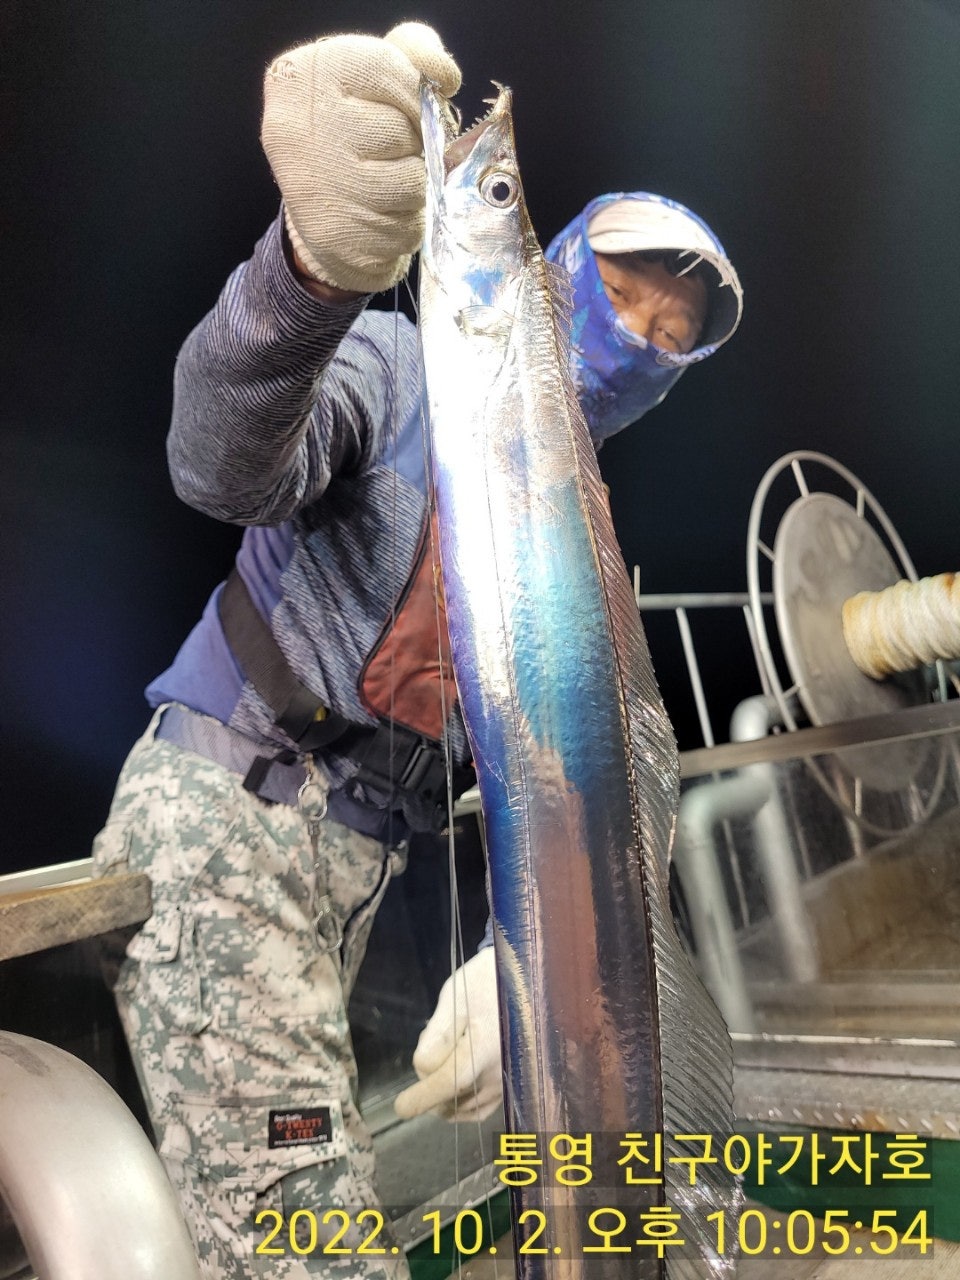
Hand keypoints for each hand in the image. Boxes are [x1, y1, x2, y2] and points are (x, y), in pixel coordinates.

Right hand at [261, 22, 460, 293]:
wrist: (321, 207)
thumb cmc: (353, 130)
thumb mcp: (371, 76)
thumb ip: (412, 55)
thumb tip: (444, 77)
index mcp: (302, 77)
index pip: (385, 65)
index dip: (411, 90)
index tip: (406, 106)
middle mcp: (302, 130)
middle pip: (401, 129)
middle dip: (411, 142)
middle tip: (383, 151)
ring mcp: (321, 188)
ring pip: (412, 181)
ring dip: (412, 185)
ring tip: (384, 183)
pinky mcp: (341, 237)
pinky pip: (407, 226)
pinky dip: (406, 222)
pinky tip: (380, 214)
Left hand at [394, 948, 502, 1122]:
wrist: (528, 982)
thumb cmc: (489, 981)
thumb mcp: (456, 995)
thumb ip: (437, 1033)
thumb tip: (424, 1067)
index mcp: (485, 1047)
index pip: (447, 1082)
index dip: (421, 1096)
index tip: (402, 1107)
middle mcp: (499, 1072)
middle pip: (448, 1095)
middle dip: (430, 1077)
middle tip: (439, 1042)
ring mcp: (507, 1083)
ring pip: (461, 1107)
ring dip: (443, 1091)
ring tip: (450, 1053)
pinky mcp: (510, 1087)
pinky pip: (479, 1110)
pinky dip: (460, 1105)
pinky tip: (452, 1089)